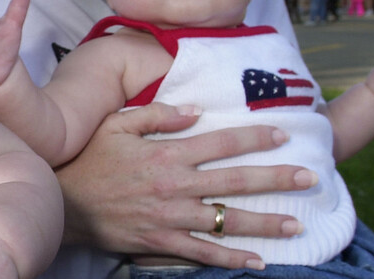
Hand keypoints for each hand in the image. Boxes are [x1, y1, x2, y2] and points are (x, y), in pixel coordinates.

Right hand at [57, 103, 314, 268]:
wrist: (63, 202)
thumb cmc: (89, 159)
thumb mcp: (117, 125)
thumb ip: (157, 114)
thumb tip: (197, 110)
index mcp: (166, 153)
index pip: (221, 142)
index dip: (254, 137)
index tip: (283, 134)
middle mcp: (175, 184)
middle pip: (235, 180)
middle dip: (276, 178)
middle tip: (310, 179)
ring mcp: (170, 216)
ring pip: (226, 219)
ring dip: (265, 222)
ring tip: (296, 224)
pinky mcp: (161, 242)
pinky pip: (203, 252)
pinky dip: (231, 259)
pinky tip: (257, 261)